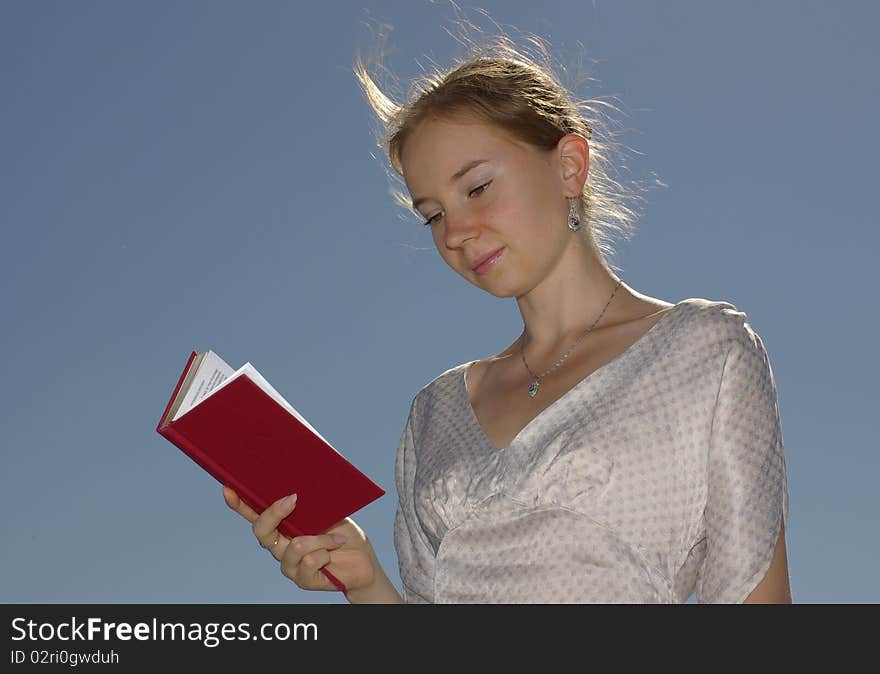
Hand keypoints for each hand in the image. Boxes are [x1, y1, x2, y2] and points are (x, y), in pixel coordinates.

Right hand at [222, 486, 377, 593]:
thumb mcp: (328, 511)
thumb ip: (311, 502)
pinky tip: (335, 549)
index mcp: (282, 527)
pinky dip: (326, 551)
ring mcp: (289, 565)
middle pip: (261, 531)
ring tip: (336, 538)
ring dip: (318, 539)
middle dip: (274, 513)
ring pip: (293, 546)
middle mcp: (280, 546)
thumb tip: (297, 484)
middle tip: (293, 499)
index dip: (239, 504)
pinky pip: (309, 562)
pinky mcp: (303, 580)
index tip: (228, 488)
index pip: (254, 515)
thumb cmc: (343, 532)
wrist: (363, 560)